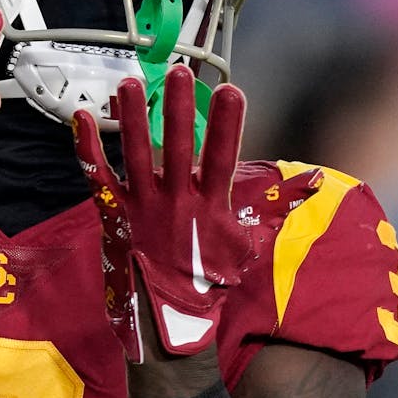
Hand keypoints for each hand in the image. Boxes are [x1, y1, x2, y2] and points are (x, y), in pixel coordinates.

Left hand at [73, 65, 321, 360]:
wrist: (168, 327)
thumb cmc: (208, 284)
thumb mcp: (243, 249)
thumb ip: (268, 213)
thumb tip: (314, 188)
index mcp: (211, 207)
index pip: (223, 157)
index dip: (227, 123)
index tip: (232, 89)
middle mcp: (177, 202)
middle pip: (179, 144)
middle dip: (179, 106)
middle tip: (179, 71)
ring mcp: (143, 207)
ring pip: (136, 153)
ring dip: (134, 116)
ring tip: (130, 82)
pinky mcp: (116, 215)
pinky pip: (98, 176)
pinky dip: (88, 147)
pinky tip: (82, 117)